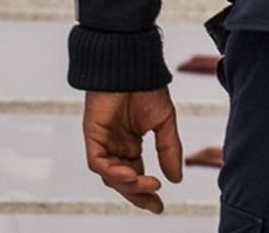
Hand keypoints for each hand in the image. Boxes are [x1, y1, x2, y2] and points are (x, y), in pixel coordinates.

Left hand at [83, 89, 183, 213]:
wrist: (131, 63)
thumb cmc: (145, 85)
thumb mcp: (164, 123)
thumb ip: (168, 150)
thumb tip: (175, 178)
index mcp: (129, 143)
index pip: (136, 175)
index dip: (146, 191)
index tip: (159, 205)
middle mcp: (115, 144)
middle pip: (122, 180)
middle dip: (137, 195)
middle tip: (154, 204)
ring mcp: (102, 140)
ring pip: (110, 175)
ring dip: (128, 184)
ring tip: (148, 185)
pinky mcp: (92, 134)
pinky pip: (97, 162)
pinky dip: (113, 172)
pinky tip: (130, 174)